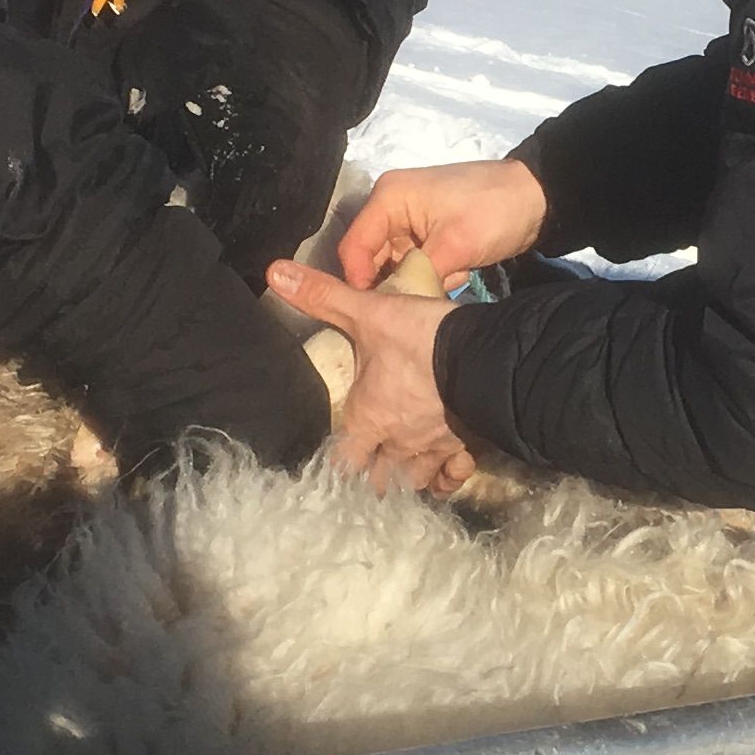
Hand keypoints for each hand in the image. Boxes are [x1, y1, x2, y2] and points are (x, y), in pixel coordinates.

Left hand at [266, 260, 475, 493]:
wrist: (481, 353)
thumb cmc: (418, 337)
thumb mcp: (366, 312)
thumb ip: (322, 297)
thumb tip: (274, 272)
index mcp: (366, 419)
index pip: (342, 461)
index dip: (339, 464)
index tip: (339, 462)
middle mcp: (395, 443)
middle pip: (377, 480)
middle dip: (372, 478)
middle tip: (371, 471)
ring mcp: (432, 450)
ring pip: (414, 482)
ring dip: (406, 481)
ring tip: (402, 477)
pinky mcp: (465, 447)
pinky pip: (453, 476)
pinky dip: (446, 480)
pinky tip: (442, 477)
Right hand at [339, 159, 547, 291]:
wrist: (538, 198)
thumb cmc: (493, 212)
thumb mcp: (455, 245)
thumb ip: (417, 275)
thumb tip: (394, 304)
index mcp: (388, 197)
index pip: (353, 246)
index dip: (359, 280)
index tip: (379, 310)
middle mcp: (390, 205)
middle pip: (371, 257)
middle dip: (396, 281)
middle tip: (420, 297)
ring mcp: (408, 219)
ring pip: (394, 263)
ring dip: (418, 278)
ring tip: (450, 275)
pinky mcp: (426, 232)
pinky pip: (414, 261)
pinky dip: (432, 272)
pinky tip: (458, 270)